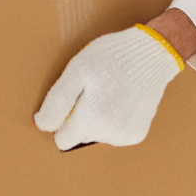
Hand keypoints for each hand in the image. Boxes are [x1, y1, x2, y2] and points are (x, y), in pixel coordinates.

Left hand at [34, 25, 183, 149]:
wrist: (152, 55)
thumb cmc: (111, 58)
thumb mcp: (76, 71)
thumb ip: (57, 102)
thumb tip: (43, 125)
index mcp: (91, 121)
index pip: (62, 140)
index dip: (62, 119)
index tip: (72, 100)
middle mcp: (110, 135)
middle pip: (80, 137)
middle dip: (80, 118)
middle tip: (91, 91)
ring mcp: (126, 136)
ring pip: (97, 136)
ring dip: (97, 119)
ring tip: (108, 92)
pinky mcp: (137, 134)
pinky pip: (114, 134)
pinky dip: (114, 120)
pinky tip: (121, 100)